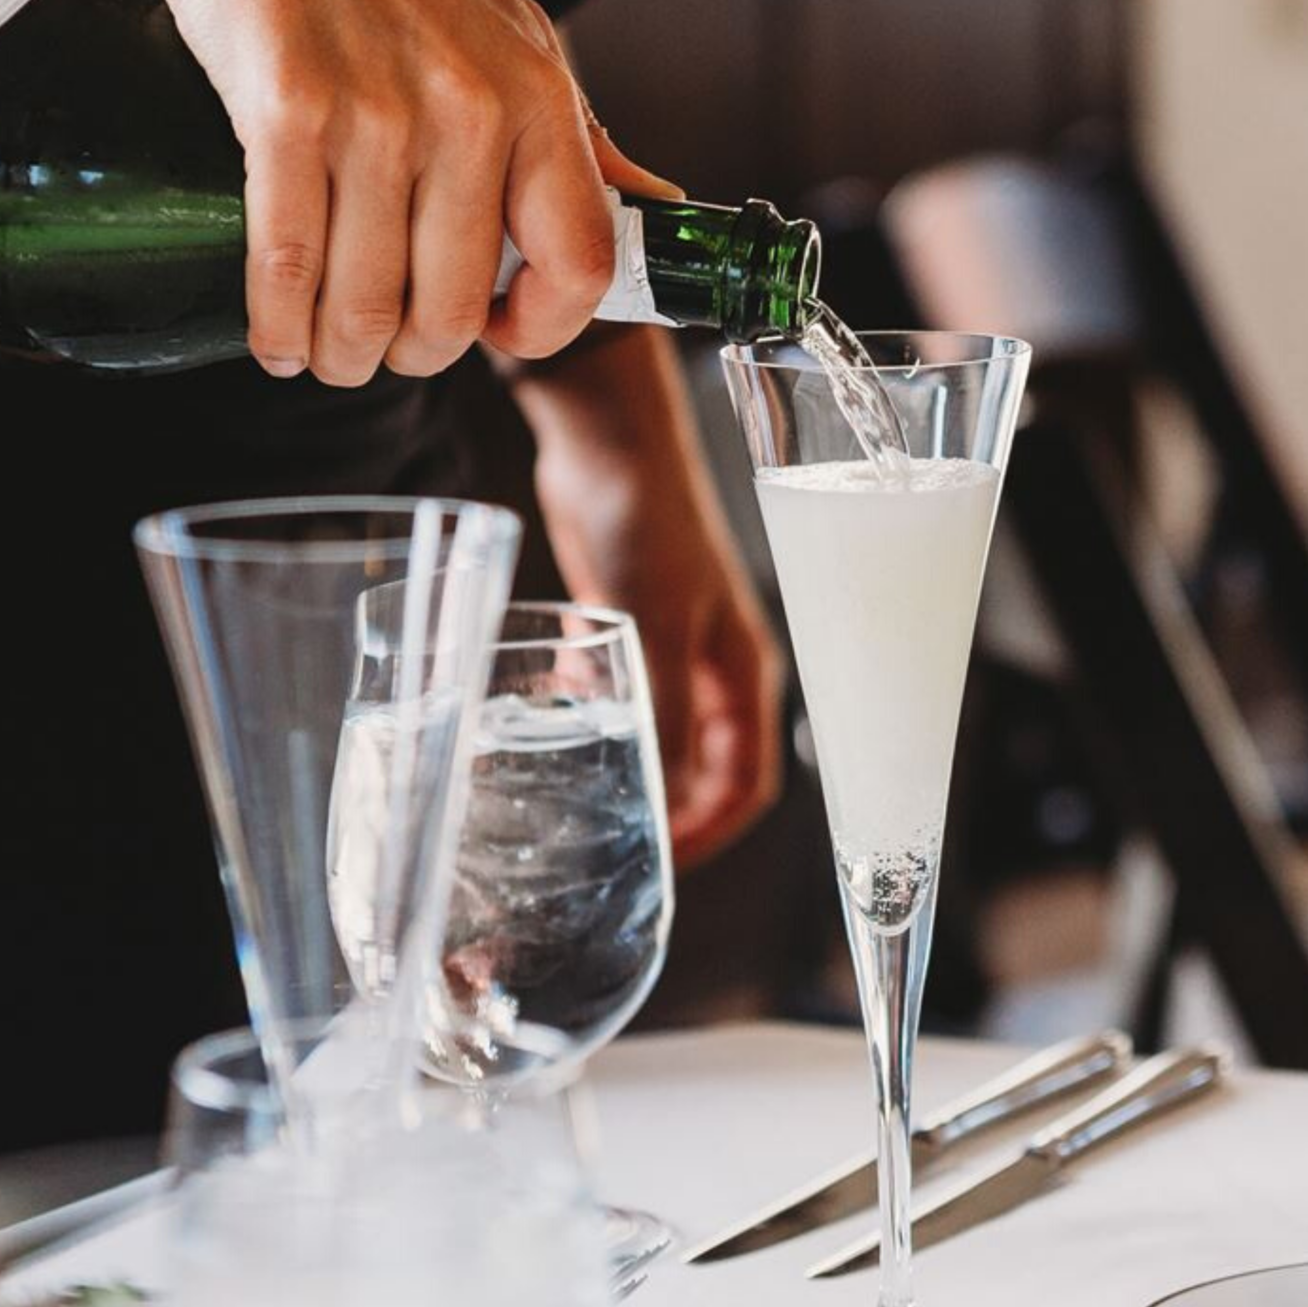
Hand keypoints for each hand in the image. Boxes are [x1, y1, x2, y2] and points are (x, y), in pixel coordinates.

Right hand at [135, 0, 674, 382]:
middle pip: (455, 310)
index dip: (544, 329)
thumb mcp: (516, 41)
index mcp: (539, 99)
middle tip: (388, 351)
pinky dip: (278, 326)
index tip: (500, 334)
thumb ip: (579, 134)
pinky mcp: (287, 114)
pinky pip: (288, 266)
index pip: (581, 264)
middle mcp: (470, 111)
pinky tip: (276, 337)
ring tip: (325, 352)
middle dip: (414, 357)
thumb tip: (655, 204)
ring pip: (367, 305)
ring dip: (340, 356)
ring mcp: (378, 114)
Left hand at [510, 329, 784, 863]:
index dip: (709, 835)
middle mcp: (714, 670)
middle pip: (703, 768)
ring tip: (578, 769)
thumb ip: (666, 714)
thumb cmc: (647, 520)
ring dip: (627, 754)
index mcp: (743, 675)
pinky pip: (621, 689)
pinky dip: (596, 701)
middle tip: (608, 838)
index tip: (657, 866)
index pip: (747, 785)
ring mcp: (673, 647)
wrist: (606, 439)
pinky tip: (560, 687)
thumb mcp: (656, 627)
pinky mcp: (630, 624)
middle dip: (663, 807)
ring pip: (658, 731)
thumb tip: (670, 798)